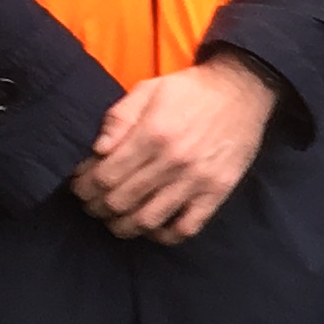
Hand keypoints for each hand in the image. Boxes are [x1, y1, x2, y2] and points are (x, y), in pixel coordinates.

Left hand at [69, 56, 277, 243]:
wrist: (244, 90)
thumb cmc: (190, 90)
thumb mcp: (149, 89)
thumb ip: (119, 117)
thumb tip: (97, 150)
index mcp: (153, 133)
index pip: (105, 177)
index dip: (84, 187)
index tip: (79, 186)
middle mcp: (174, 161)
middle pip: (120, 202)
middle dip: (97, 207)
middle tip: (92, 203)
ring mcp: (197, 180)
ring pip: (147, 220)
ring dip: (123, 226)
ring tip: (116, 219)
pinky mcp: (217, 192)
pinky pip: (186, 228)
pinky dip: (164, 234)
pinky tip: (153, 225)